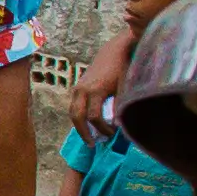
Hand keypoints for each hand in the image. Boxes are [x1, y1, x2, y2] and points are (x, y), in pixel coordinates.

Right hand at [73, 24, 131, 138]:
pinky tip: (87, 124)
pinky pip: (73, 106)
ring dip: (79, 126)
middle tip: (92, 144)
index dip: (103, 129)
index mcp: (96, 90)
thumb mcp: (124, 87)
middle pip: (77, 117)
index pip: (95, 117)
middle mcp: (83, 90)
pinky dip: (79, 117)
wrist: (114, 51)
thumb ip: (120, 106)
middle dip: (84, 133)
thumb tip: (118, 125)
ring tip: (88, 137)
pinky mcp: (78, 86)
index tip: (113, 134)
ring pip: (72, 112)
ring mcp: (78, 87)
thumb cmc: (122, 68)